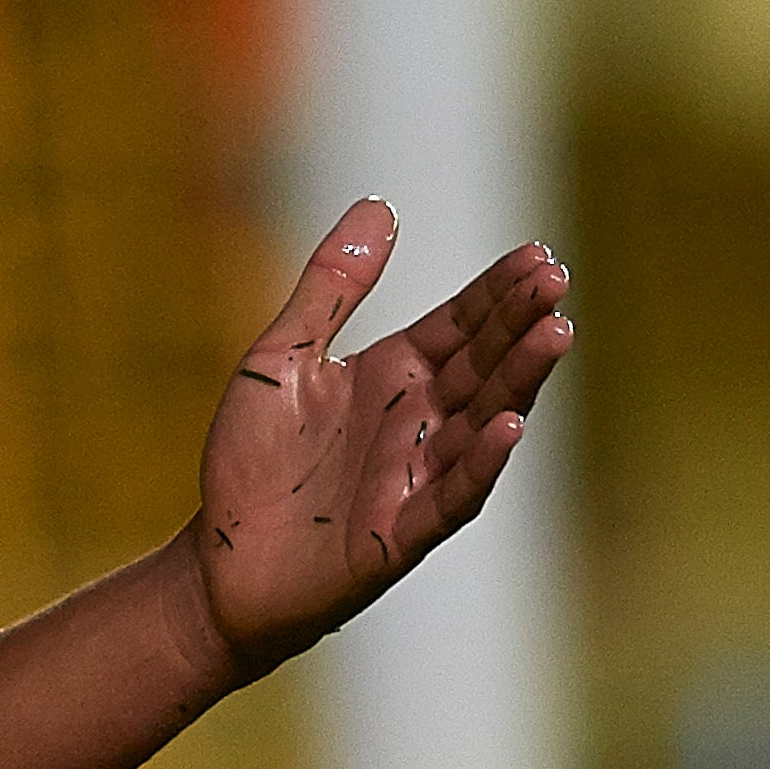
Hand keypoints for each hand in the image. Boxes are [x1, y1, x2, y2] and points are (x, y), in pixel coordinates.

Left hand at [183, 201, 572, 681]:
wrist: (214, 563)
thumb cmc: (250, 463)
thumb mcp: (280, 358)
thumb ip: (329, 288)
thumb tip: (378, 205)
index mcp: (394, 377)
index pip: (461, 326)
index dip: (496, 293)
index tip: (536, 255)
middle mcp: (416, 424)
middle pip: (481, 366)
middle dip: (519, 323)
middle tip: (554, 279)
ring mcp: (413, 480)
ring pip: (482, 425)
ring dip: (518, 382)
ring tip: (555, 334)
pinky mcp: (396, 536)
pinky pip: (449, 499)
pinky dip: (480, 466)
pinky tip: (509, 428)